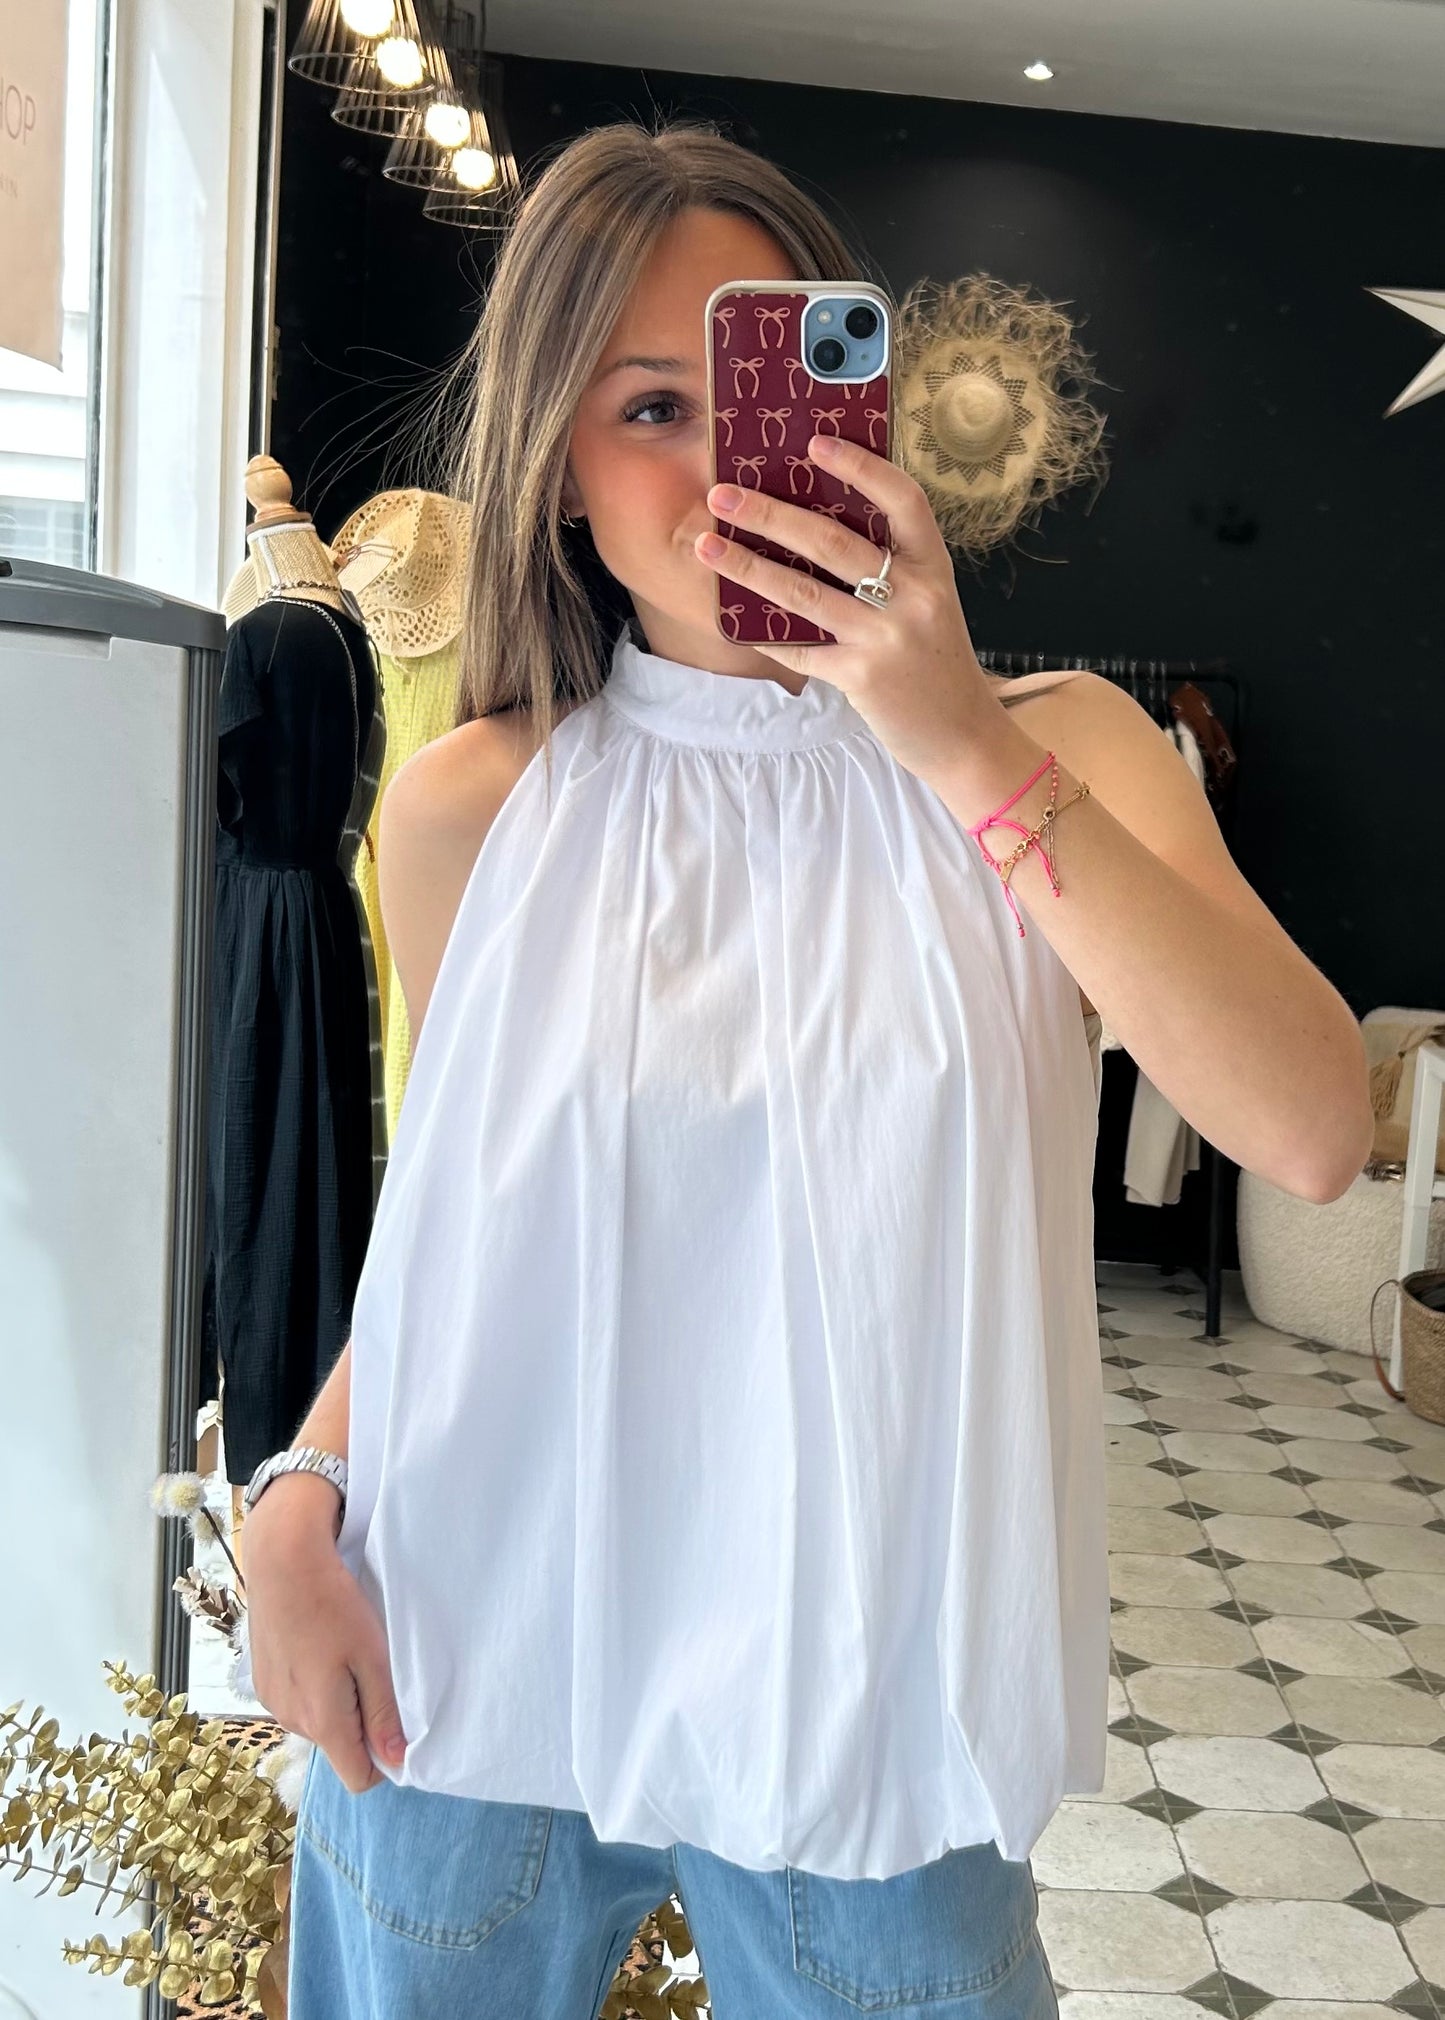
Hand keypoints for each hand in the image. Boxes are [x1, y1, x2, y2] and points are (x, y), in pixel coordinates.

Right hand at [243, 1479, 406, 1793]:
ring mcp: (272, 1702)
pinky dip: (312, 1685)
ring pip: (318, 1724)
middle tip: (372, 1671)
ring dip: (336, 1702)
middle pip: (339, 1747)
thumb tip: (395, 1762)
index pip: (357, 1778)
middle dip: (360, 1723)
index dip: (383, 1758)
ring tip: (343, 1653)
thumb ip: (383, 1712)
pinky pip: (297, 1702)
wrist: (282, 1561)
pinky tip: (318, 1646)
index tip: (396, 1721)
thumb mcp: (372, 1656)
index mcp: (323, 1721)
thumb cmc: (334, 1604)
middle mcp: (292, 1721)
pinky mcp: (262, 1683)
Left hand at [696, 432, 997, 782]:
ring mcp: (887, 638)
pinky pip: (800, 647)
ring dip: (747, 566)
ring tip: (706, 545)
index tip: (815, 444)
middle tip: (722, 496)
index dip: (860, 468)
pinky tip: (729, 616)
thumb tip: (812, 526)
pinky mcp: (862, 677)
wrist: (963, 735)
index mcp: (934, 566)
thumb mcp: (928, 602)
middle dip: (770, 514)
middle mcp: (914, 596)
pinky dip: (763, 632)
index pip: (903, 500)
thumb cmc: (937, 661)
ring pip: (804, 592)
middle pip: (832, 542)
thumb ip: (889, 568)